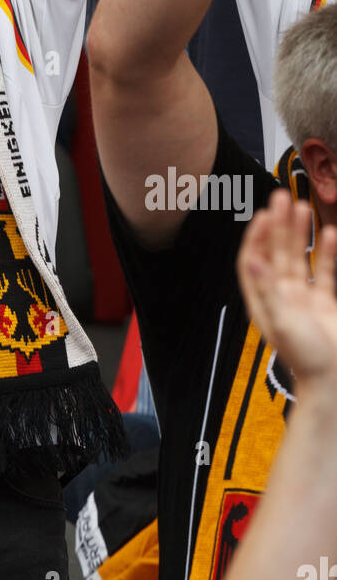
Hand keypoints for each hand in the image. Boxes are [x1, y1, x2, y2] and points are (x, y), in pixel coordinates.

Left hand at [238, 192, 336, 388]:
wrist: (334, 382)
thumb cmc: (306, 357)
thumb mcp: (281, 319)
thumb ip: (267, 287)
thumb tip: (251, 256)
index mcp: (264, 301)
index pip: (253, 260)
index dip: (256, 236)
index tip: (263, 214)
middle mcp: (282, 297)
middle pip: (277, 252)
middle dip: (280, 225)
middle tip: (282, 197)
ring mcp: (305, 300)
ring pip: (301, 259)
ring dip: (302, 234)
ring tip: (304, 207)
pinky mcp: (326, 305)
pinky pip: (326, 274)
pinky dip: (328, 254)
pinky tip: (330, 235)